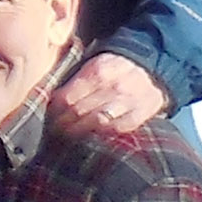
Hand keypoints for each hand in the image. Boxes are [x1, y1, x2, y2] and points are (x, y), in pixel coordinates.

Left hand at [49, 51, 170, 134]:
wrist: (152, 66)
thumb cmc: (115, 68)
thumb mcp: (94, 64)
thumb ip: (76, 80)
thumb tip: (51, 100)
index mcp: (96, 71)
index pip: (67, 97)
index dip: (55, 111)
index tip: (49, 117)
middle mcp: (112, 86)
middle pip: (79, 111)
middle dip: (63, 124)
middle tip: (55, 131)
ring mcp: (128, 100)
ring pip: (97, 122)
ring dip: (79, 131)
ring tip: (69, 136)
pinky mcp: (141, 112)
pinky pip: (119, 128)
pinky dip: (104, 135)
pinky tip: (93, 137)